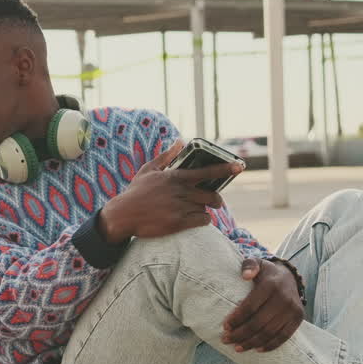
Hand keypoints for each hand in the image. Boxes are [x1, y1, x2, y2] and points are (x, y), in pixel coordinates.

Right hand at [97, 141, 239, 240]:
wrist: (123, 215)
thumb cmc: (136, 192)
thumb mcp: (149, 170)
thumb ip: (167, 155)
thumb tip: (179, 141)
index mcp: (175, 177)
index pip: (206, 172)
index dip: (225, 168)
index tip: (239, 166)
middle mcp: (180, 192)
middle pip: (212, 195)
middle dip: (216, 200)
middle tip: (214, 201)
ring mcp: (180, 207)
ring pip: (206, 209)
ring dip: (205, 210)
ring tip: (197, 210)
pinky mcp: (178, 223)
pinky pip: (202, 221)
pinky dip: (202, 220)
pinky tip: (195, 220)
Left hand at [222, 259, 304, 352]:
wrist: (290, 277)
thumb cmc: (266, 273)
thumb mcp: (257, 263)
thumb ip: (249, 265)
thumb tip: (245, 275)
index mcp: (270, 285)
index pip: (250, 306)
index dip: (237, 318)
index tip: (225, 327)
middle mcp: (284, 298)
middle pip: (259, 322)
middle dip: (240, 334)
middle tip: (226, 340)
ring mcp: (292, 310)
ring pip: (270, 332)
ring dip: (252, 342)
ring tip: (238, 348)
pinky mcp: (298, 318)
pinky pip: (284, 336)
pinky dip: (270, 345)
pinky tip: (257, 349)